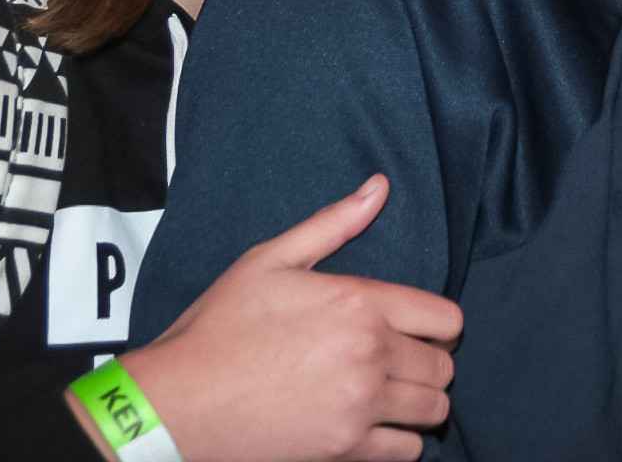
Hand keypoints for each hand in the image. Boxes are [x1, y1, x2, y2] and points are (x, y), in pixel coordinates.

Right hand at [89, 175, 463, 461]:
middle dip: (432, 362)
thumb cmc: (218, 328)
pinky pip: (407, 452)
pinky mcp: (344, 450)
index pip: (447, 319)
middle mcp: (370, 355)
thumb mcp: (270, 260)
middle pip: (444, 368)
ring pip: (434, 409)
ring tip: (394, 395)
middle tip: (403, 363)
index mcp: (359, 303)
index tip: (420, 330)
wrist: (175, 403)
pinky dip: (402, 442)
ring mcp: (359, 406)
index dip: (439, 325)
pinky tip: (378, 427)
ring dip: (422, 402)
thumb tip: (380, 186)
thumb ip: (334, 223)